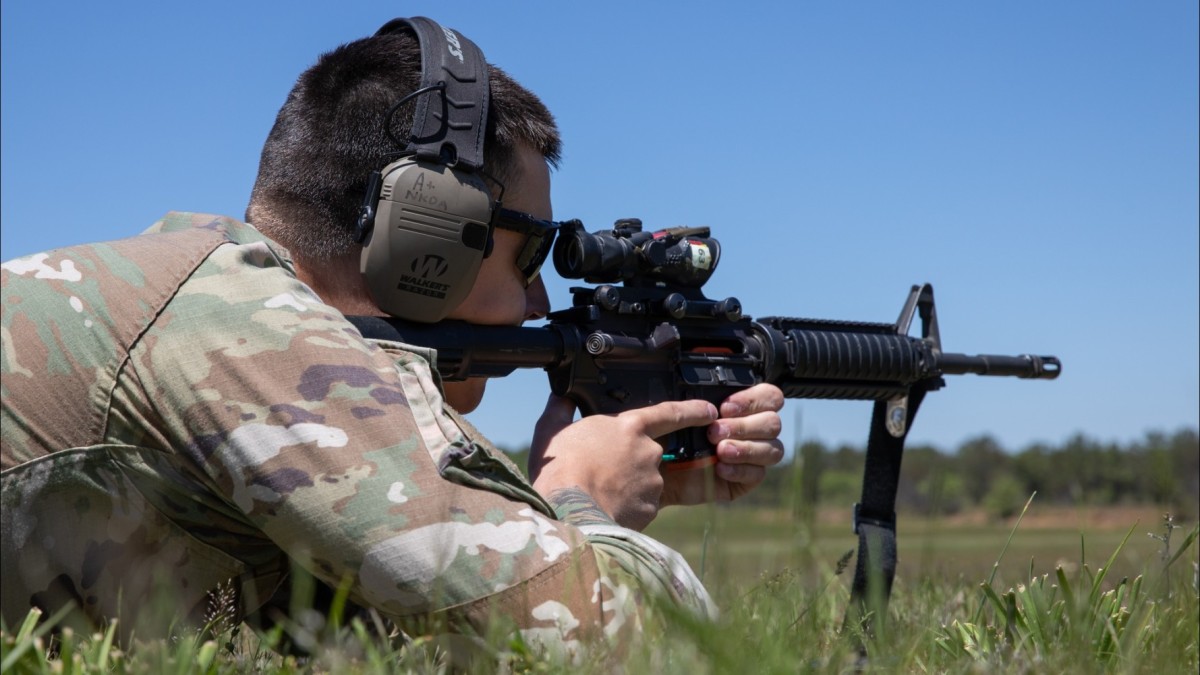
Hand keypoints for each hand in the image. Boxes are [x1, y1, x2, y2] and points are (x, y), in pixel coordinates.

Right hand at [529, 394, 717, 530]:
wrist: (568, 512)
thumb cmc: (558, 469)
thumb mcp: (550, 430)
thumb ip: (560, 408)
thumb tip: (560, 396)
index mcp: (629, 426)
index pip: (670, 412)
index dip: (693, 410)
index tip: (710, 411)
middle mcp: (649, 452)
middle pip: (650, 452)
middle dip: (633, 461)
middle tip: (605, 470)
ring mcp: (653, 481)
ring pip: (646, 480)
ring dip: (629, 484)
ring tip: (599, 491)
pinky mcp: (651, 508)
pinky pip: (643, 504)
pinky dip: (629, 506)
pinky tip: (606, 507)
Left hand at [659, 384, 784, 506]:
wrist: (650, 474)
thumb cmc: (660, 439)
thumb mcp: (671, 415)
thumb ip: (690, 406)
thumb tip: (711, 408)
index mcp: (737, 407)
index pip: (768, 396)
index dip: (753, 400)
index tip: (725, 408)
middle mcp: (748, 429)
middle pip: (773, 423)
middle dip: (744, 426)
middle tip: (713, 433)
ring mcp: (749, 455)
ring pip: (773, 449)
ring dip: (747, 448)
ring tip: (719, 451)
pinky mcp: (745, 479)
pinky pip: (758, 474)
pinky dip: (741, 470)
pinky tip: (719, 469)